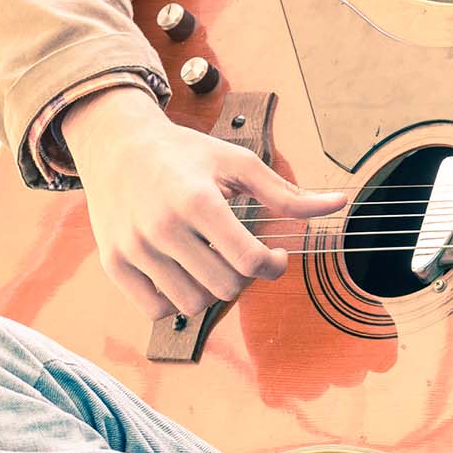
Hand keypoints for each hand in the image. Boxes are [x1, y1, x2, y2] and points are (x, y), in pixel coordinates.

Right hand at [61, 87, 347, 318]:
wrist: (116, 144)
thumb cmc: (185, 153)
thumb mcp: (238, 163)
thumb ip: (287, 193)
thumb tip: (339, 203)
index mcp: (197, 201)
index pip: (248, 260)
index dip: (273, 266)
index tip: (275, 256)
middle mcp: (161, 228)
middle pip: (224, 287)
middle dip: (244, 277)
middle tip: (241, 255)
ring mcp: (133, 248)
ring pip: (192, 304)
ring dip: (211, 289)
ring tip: (210, 260)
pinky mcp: (113, 264)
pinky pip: (156, 309)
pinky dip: (176, 300)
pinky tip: (183, 272)